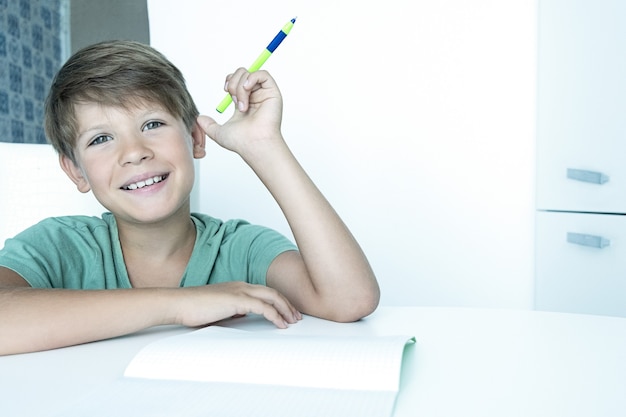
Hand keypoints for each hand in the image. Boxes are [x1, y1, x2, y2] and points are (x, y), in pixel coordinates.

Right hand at [171, 282, 300, 328]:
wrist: (179, 304)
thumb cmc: (194, 308)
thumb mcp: (218, 309)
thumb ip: (232, 310)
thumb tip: (242, 316)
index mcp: (238, 287)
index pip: (265, 292)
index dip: (279, 301)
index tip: (287, 312)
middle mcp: (242, 286)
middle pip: (273, 292)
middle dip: (287, 304)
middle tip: (296, 317)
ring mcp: (240, 291)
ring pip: (272, 297)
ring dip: (285, 309)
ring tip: (293, 321)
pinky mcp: (237, 300)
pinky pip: (263, 307)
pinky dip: (275, 315)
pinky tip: (280, 324)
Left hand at [198, 69, 283, 155]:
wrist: (253, 145)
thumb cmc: (242, 142)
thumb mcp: (218, 132)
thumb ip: (208, 125)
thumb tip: (199, 119)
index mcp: (244, 102)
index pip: (236, 80)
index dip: (229, 81)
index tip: (226, 92)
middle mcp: (255, 97)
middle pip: (242, 73)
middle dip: (233, 83)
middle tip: (234, 101)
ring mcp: (264, 94)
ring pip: (249, 73)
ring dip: (240, 87)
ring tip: (242, 104)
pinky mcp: (273, 93)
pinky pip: (263, 74)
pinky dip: (251, 78)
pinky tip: (247, 91)